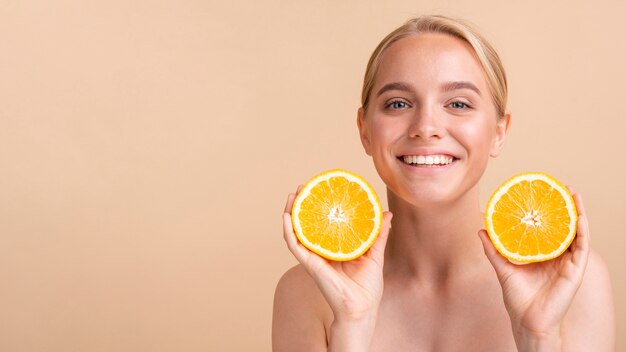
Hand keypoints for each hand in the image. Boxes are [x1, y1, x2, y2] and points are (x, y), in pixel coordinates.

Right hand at [282, 186, 392, 322]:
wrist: (362, 307)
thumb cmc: (368, 287)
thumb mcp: (375, 255)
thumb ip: (378, 234)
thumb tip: (386, 214)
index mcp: (335, 248)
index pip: (323, 223)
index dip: (319, 206)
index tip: (320, 189)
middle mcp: (321, 251)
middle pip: (306, 224)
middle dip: (302, 205)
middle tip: (302, 187)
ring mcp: (314, 257)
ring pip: (296, 232)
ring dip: (290, 213)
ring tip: (291, 197)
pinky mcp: (310, 264)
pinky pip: (295, 246)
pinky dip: (289, 231)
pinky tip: (287, 218)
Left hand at [478, 187, 589, 349]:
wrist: (527, 320)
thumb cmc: (518, 297)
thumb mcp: (503, 267)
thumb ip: (493, 249)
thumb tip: (481, 229)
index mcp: (542, 254)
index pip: (548, 228)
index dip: (548, 211)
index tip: (544, 192)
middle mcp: (557, 256)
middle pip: (564, 226)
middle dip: (565, 206)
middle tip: (561, 187)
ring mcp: (568, 263)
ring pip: (576, 233)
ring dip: (578, 213)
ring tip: (574, 195)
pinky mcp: (575, 272)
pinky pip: (581, 248)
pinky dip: (582, 231)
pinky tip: (580, 217)